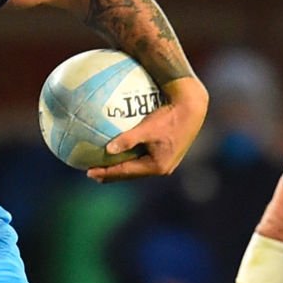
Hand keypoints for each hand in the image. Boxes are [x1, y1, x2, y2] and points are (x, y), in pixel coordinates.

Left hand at [88, 77, 209, 182]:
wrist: (193, 108)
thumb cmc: (170, 116)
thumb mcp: (147, 128)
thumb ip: (128, 139)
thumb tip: (108, 149)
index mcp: (157, 166)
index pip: (126, 172)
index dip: (107, 173)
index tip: (89, 172)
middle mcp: (163, 168)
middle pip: (131, 174)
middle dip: (112, 174)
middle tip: (93, 174)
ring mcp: (166, 161)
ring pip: (138, 168)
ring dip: (121, 167)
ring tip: (105, 167)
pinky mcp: (168, 152)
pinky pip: (144, 158)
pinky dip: (131, 157)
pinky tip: (122, 151)